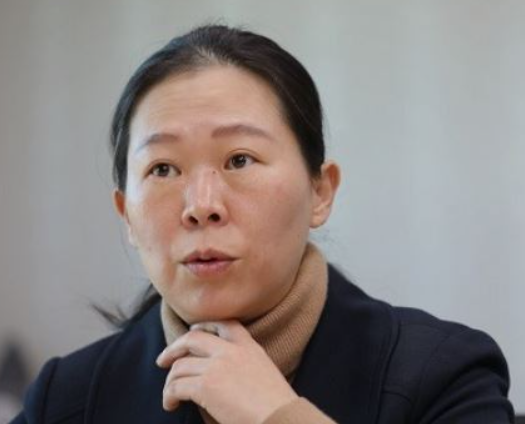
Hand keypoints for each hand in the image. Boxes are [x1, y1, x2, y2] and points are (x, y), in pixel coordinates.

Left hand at [156, 320, 297, 423]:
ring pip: (180, 366)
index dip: (204, 325)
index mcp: (248, 346)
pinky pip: (177, 386)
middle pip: (193, 338)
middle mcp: (231, 351)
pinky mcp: (206, 386)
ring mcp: (217, 367)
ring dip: (170, 381)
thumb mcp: (264, 370)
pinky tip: (171, 405)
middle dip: (173, 348)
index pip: (223, 324)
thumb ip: (244, 362)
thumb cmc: (275, 404)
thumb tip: (223, 371)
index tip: (193, 331)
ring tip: (169, 395)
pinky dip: (169, 396)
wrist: (279, 417)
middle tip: (163, 360)